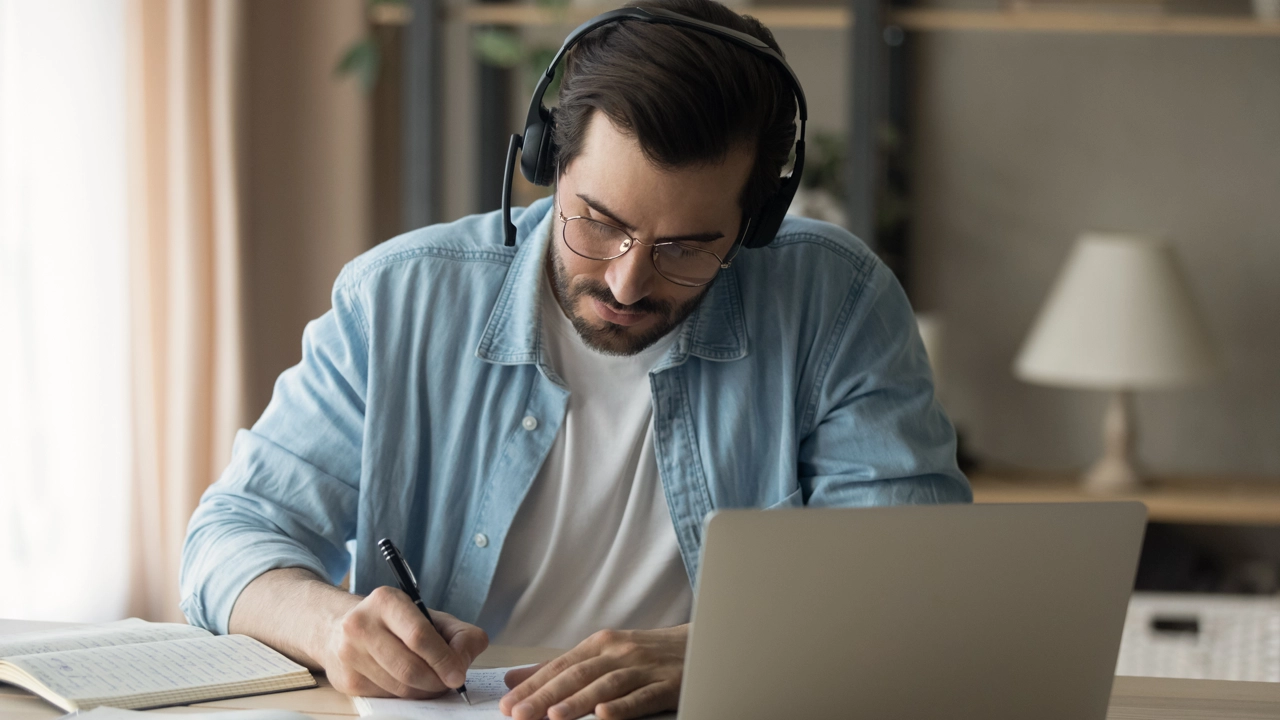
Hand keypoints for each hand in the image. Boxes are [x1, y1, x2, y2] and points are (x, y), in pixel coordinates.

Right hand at [320, 585, 488, 698]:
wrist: (339, 628)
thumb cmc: (394, 622)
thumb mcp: (428, 615)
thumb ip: (458, 634)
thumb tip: (463, 662)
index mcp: (385, 601)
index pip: (419, 636)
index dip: (443, 659)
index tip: (458, 675)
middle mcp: (361, 625)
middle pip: (409, 667)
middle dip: (436, 681)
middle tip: (449, 683)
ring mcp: (349, 654)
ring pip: (399, 687)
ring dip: (424, 691)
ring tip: (433, 681)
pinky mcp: (347, 680)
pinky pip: (387, 697)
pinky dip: (406, 695)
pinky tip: (410, 683)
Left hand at [499, 625, 687, 719]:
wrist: (699, 645)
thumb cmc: (646, 654)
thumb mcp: (602, 654)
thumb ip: (560, 668)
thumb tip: (514, 678)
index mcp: (600, 644)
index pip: (559, 666)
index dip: (532, 685)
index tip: (507, 703)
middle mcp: (619, 652)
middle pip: (577, 675)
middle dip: (545, 695)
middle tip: (518, 714)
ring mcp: (643, 668)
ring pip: (606, 685)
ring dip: (578, 701)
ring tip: (553, 716)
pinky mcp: (667, 685)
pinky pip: (642, 697)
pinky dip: (623, 706)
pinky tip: (605, 715)